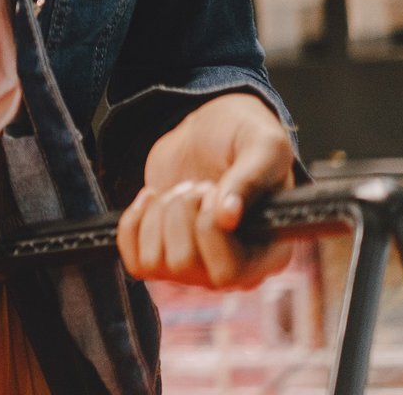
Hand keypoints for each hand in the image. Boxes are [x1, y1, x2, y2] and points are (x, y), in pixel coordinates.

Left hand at [115, 93, 294, 288]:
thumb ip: (251, 178)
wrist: (211, 130)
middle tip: (197, 184)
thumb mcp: (263, 145)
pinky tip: (152, 197)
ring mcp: (198, 265)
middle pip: (184, 264)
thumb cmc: (246, 137)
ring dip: (158, 216)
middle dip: (180, 213)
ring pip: (155, 263)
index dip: (208, 228)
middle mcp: (236, 269)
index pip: (230, 273)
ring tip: (181, 190)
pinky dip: (132, 224)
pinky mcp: (165, 252)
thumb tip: (227, 217)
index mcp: (270, 254)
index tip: (212, 189)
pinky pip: (134, 260)